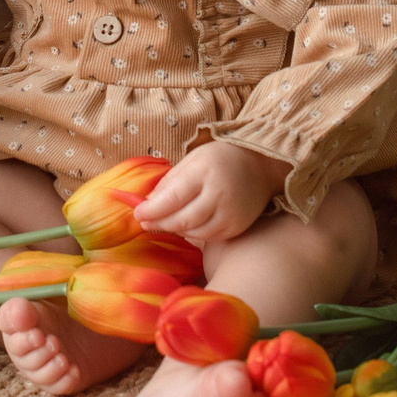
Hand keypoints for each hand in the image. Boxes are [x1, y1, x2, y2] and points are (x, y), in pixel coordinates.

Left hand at [133, 141, 289, 244]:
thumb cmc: (220, 159)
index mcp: (205, 171)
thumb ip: (170, 181)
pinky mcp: (237, 226)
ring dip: (174, 230)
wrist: (260, 165)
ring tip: (163, 223)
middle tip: (144, 223)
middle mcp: (219, 193)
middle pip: (181, 219)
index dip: (152, 210)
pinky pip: (209, 237)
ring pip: (194, 232)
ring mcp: (230, 213)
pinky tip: (185, 226)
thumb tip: (147, 203)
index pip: (172, 197)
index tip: (137, 214)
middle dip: (159, 223)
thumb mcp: (192, 159)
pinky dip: (193, 233)